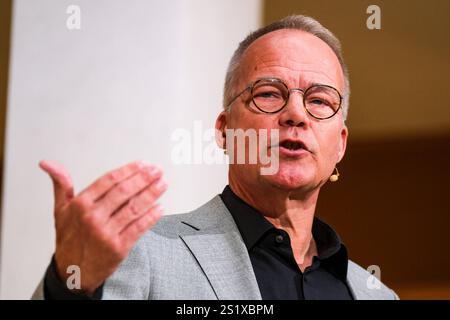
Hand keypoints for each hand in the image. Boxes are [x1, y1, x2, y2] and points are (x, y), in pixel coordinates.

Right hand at [39, 160, 166, 293]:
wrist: (72, 271)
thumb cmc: (69, 238)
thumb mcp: (61, 209)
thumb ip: (61, 184)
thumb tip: (48, 164)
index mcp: (80, 204)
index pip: (109, 180)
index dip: (129, 170)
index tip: (143, 164)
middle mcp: (93, 217)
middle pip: (124, 191)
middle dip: (144, 178)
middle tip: (157, 171)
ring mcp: (106, 233)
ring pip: (134, 208)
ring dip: (152, 194)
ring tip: (163, 184)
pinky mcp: (118, 247)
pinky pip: (139, 228)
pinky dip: (151, 217)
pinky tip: (160, 207)